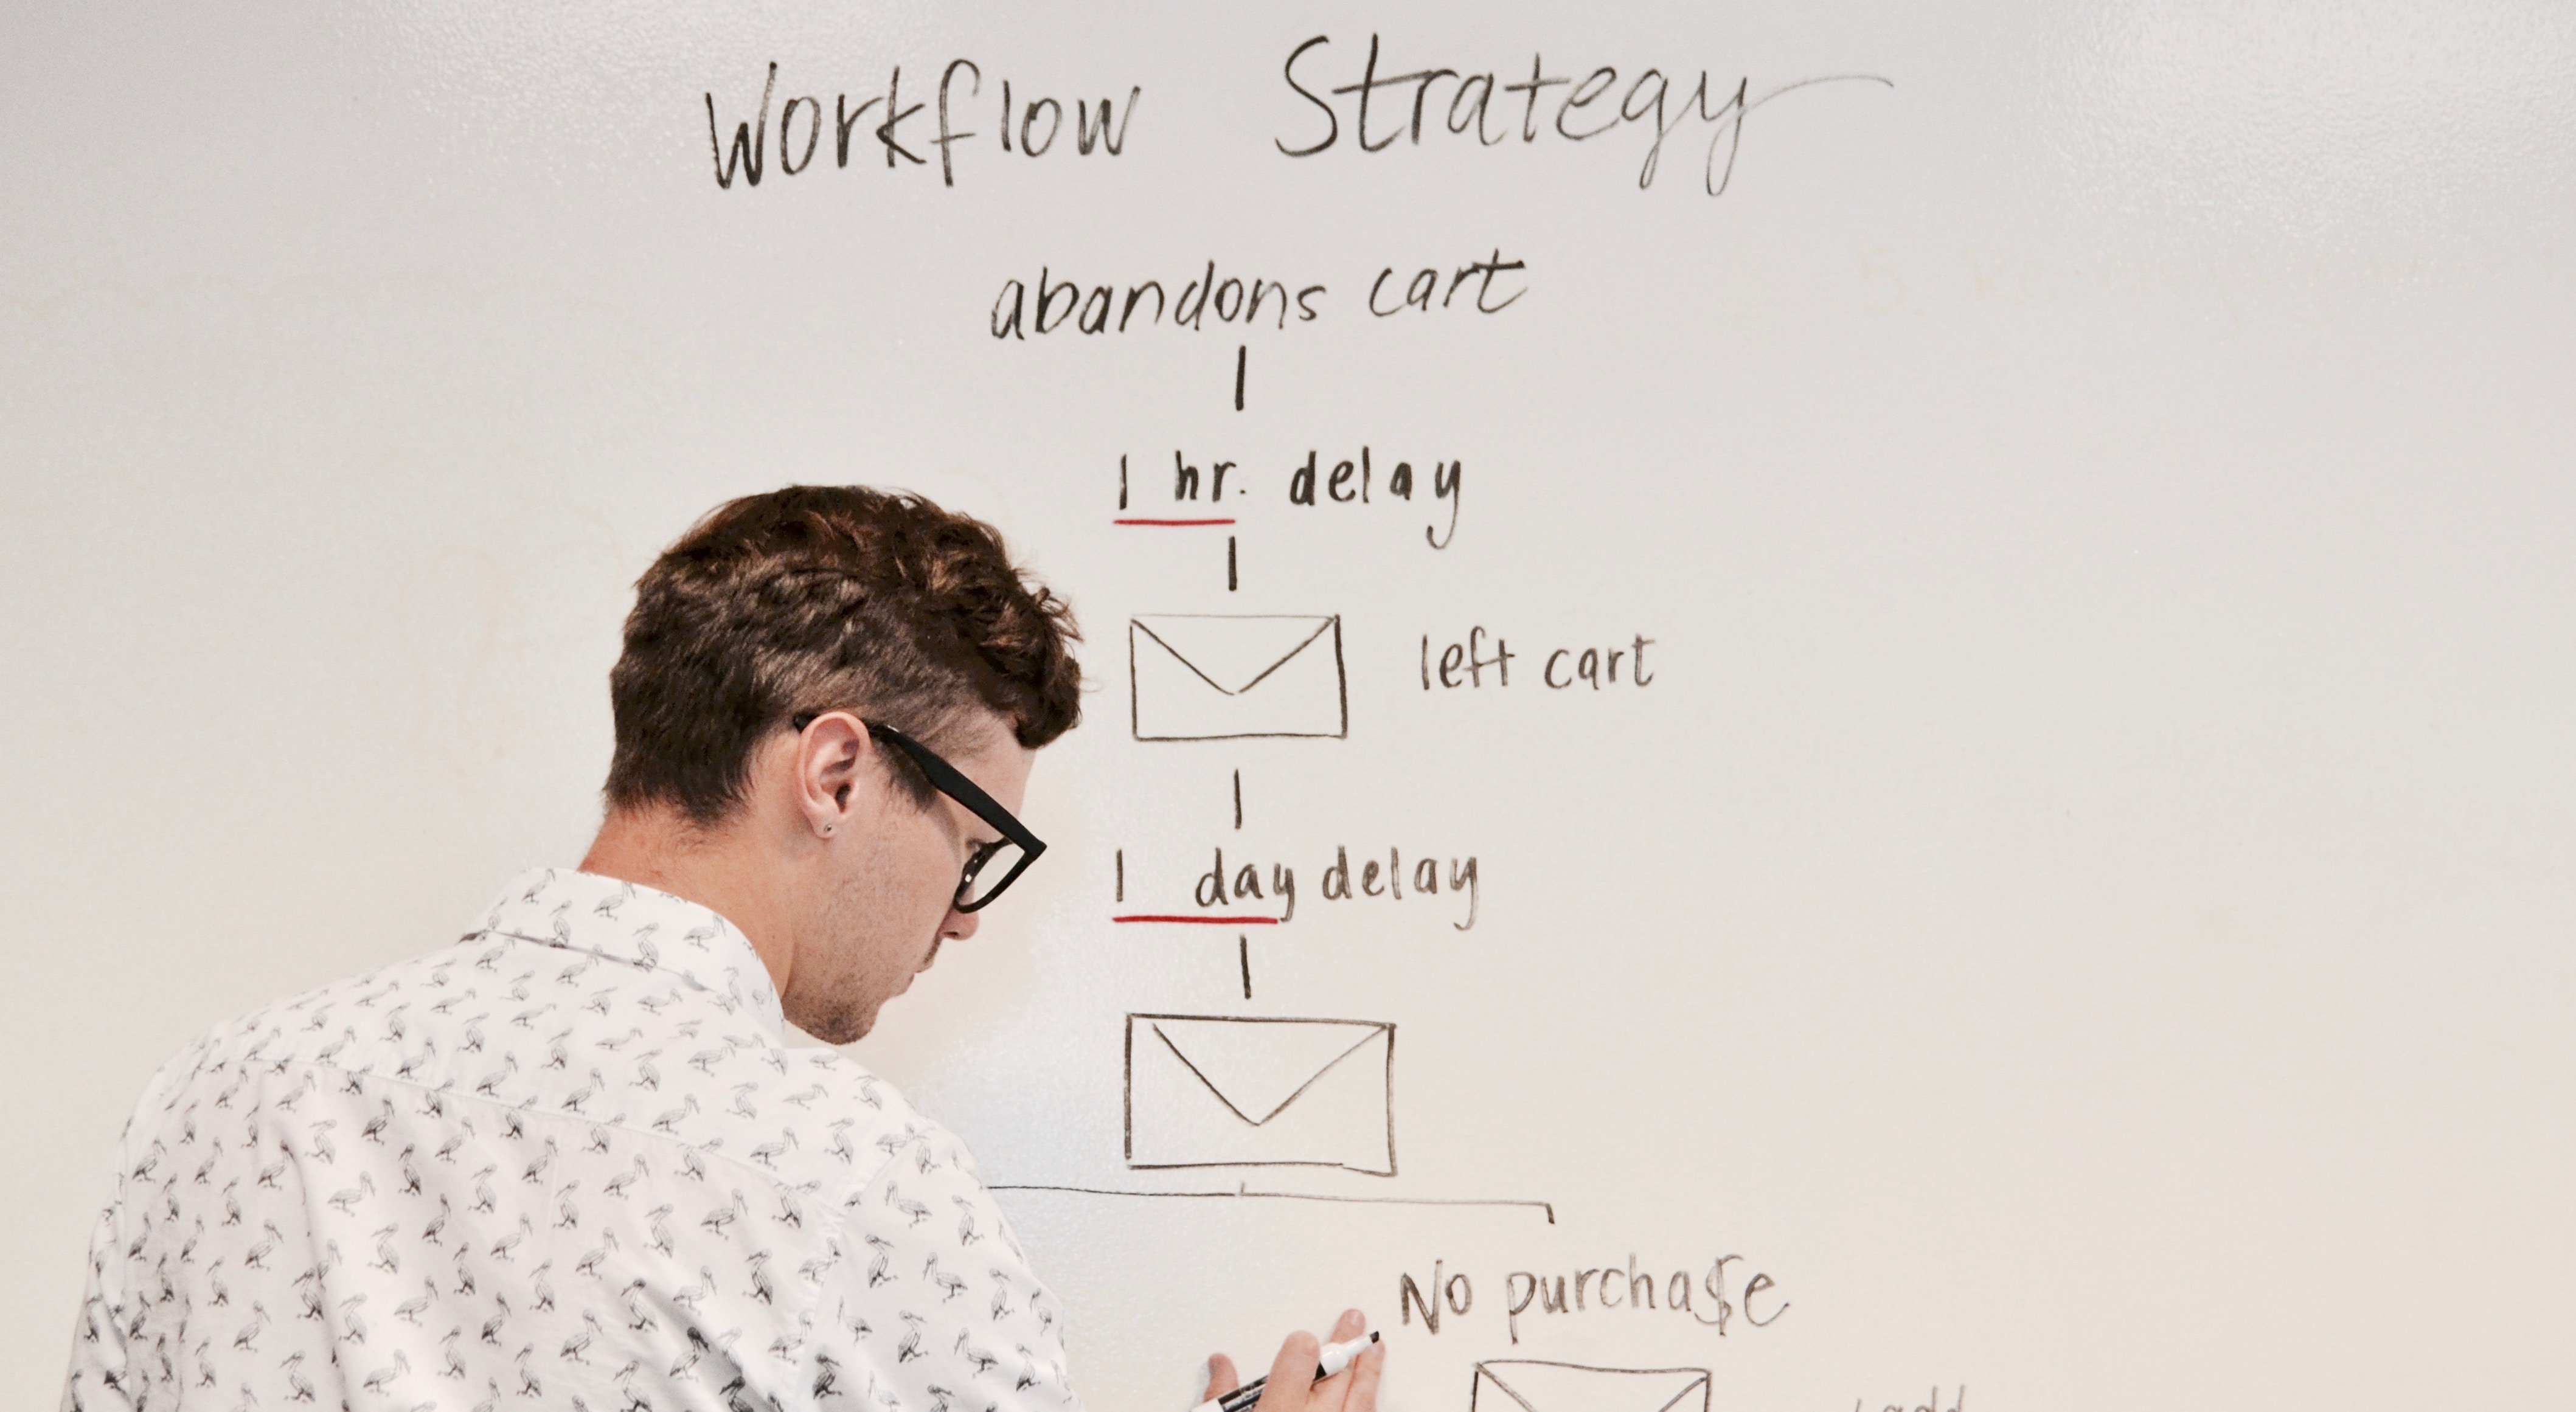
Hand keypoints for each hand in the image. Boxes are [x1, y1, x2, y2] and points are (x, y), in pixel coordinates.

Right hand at [1202, 1309, 1382, 1411]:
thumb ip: (1220, 1396)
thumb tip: (1220, 1365)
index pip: (1298, 1363)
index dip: (1301, 1347)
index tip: (1302, 1339)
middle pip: (1335, 1378)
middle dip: (1344, 1347)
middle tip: (1353, 1322)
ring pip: (1360, 1402)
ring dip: (1368, 1374)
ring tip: (1376, 1351)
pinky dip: (1368, 1406)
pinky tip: (1372, 1397)